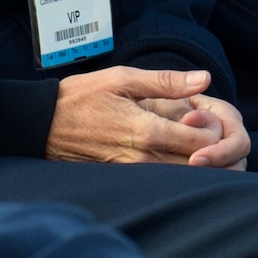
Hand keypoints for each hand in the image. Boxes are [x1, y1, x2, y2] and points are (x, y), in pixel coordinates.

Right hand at [46, 67, 249, 167]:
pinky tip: (170, 148)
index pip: (200, 142)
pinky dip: (176, 166)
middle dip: (210, 148)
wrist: (43, 125)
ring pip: (181, 175)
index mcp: (147, 130)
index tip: (206, 114)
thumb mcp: (123, 78)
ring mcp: (135, 172)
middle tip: (203, 126)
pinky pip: (162, 178)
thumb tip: (203, 79)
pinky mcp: (127, 178)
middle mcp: (144, 157)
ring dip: (196, 160)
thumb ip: (166, 81)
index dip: (214, 130)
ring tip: (189, 136)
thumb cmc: (81, 97)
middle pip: (197, 165)